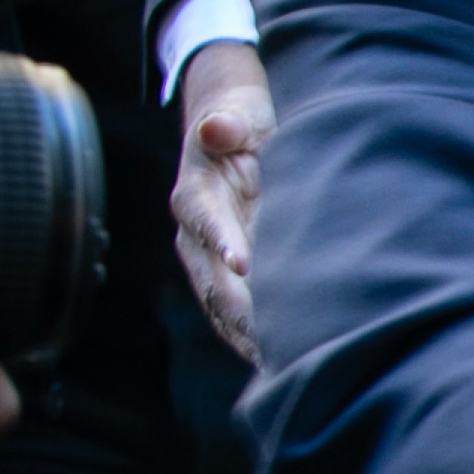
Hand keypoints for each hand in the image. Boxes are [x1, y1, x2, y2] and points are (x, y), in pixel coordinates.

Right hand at [170, 38, 268, 361]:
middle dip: (239, 307)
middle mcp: (194, 235)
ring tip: (279, 356)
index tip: (242, 263)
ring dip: (247, 332)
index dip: (222, 241)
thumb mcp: (235, 115)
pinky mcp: (224, 278)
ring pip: (221, 304)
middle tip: (272, 332)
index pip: (204, 220)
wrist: (226, 136)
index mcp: (194, 195)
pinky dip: (251, 336)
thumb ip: (226, 123)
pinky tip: (278, 359)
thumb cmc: (237, 124)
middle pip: (211, 277)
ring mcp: (207, 261)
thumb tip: (215, 128)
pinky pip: (233, 313)